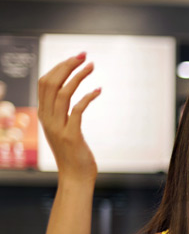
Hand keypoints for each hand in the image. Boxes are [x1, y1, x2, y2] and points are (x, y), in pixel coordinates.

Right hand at [37, 53, 101, 179]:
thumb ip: (62, 114)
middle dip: (67, 66)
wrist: (75, 178)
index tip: (75, 58)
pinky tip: (98, 90)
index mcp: (44, 115)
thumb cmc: (73, 154)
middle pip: (51, 83)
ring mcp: (58, 127)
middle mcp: (48, 119)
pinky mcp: (71, 136)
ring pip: (63, 93)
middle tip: (83, 55)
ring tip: (91, 66)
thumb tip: (69, 98)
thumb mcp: (63, 129)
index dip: (59, 67)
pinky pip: (77, 110)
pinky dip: (87, 97)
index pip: (45, 83)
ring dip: (78, 76)